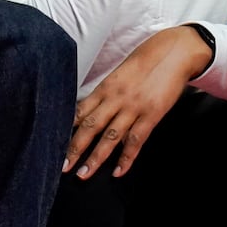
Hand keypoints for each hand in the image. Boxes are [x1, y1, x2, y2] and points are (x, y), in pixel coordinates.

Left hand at [65, 26, 212, 179]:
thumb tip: (93, 109)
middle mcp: (115, 98)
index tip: (53, 142)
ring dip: (95, 158)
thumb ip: (108, 93)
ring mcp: (133, 107)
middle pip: (89, 126)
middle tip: (63, 166)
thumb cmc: (146, 61)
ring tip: (83, 174)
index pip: (80, 110)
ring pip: (109, 137)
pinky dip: (126, 158)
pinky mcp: (151, 114)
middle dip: (74, 148)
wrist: (173, 52)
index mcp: (104, 87)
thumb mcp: (120, 74)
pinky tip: (118, 172)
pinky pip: (136, 140)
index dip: (66, 128)